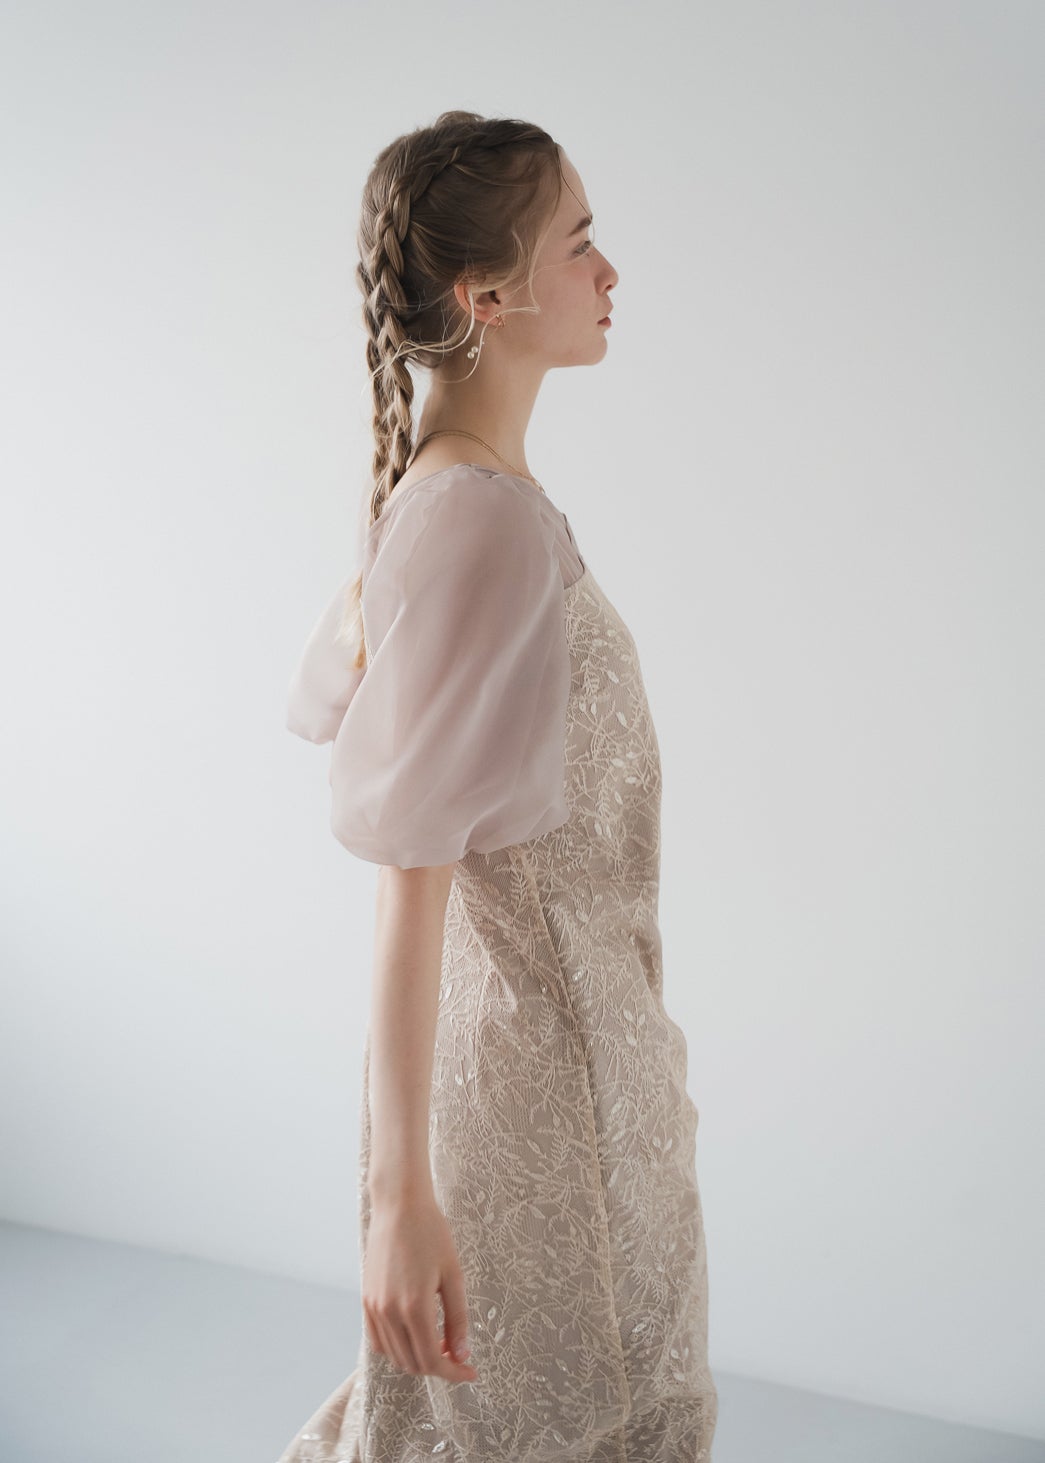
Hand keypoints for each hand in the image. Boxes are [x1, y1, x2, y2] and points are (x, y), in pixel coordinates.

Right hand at [363, 1191, 478, 1382]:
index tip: (471, 1372)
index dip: (453, 1373)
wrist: (399, 1205)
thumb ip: (457, 1319)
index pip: (432, 1360)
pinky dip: (395, 1349)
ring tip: (440, 1343)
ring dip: (417, 1359)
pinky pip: (377, 1341)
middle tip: (458, 1356)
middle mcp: (389, 1313)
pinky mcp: (365, 1300)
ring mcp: (373, 1308)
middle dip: (438, 1367)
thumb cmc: (431, 1234)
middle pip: (412, 1363)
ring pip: (394, 1356)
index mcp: (414, 1308)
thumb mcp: (453, 1275)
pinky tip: (414, 1336)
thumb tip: (462, 1354)